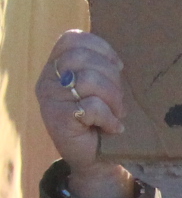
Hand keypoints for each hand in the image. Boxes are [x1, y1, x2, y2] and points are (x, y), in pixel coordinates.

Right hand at [38, 31, 135, 197]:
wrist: (96, 158)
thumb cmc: (101, 119)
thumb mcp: (99, 88)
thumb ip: (98, 68)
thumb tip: (116, 59)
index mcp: (56, 68)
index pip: (71, 39)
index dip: (100, 47)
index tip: (118, 66)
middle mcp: (47, 81)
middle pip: (83, 58)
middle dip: (111, 77)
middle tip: (119, 99)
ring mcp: (50, 100)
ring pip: (89, 80)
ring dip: (113, 99)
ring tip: (117, 113)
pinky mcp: (58, 119)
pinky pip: (91, 106)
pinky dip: (109, 118)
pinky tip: (112, 127)